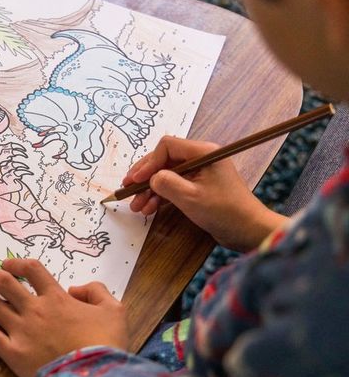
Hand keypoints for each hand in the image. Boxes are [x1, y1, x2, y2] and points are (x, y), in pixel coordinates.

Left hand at [0, 259, 127, 376]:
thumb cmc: (107, 345)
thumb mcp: (116, 310)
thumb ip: (97, 292)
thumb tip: (77, 288)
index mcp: (57, 298)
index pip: (32, 271)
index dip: (17, 263)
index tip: (7, 263)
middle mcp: (34, 310)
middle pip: (4, 284)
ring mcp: (21, 331)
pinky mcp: (13, 354)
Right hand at [123, 136, 287, 251]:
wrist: (249, 230)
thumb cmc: (224, 211)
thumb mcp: (191, 197)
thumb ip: (167, 184)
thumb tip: (150, 178)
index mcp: (203, 153)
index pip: (167, 147)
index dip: (148, 162)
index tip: (136, 180)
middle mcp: (201, 158)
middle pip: (164, 160)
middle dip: (145, 177)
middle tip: (127, 190)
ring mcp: (200, 173)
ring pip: (167, 175)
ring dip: (150, 190)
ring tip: (136, 206)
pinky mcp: (200, 187)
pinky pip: (175, 186)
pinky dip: (161, 196)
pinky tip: (149, 208)